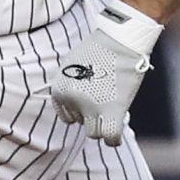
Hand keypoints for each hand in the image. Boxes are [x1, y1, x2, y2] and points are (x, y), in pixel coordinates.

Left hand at [49, 26, 151, 145]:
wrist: (120, 39)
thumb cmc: (98, 49)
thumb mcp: (70, 65)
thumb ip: (67, 86)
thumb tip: (70, 105)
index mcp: (59, 89)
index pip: (66, 116)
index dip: (80, 111)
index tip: (92, 103)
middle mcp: (72, 99)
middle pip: (80, 123)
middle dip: (92, 115)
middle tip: (106, 99)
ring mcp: (91, 106)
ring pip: (94, 133)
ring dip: (102, 124)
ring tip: (112, 110)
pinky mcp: (112, 109)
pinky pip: (110, 137)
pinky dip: (113, 140)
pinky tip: (116, 137)